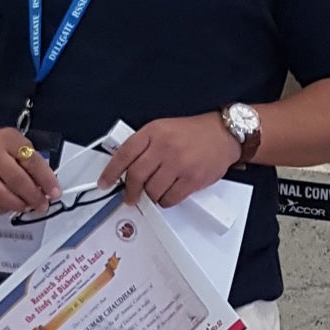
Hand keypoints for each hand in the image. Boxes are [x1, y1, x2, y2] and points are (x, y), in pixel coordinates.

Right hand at [0, 123, 60, 214]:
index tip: (55, 192)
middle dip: (33, 196)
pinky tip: (8, 207)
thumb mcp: (16, 143)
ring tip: (26, 206)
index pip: (31, 161)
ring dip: (17, 205)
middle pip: (15, 180)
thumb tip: (47, 186)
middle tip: (42, 204)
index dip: (46, 179)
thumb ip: (31, 161)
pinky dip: (1, 209)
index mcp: (7, 140)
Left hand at [98, 114, 239, 207]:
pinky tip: (168, 193)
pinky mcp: (192, 179)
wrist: (224, 134)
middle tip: (130, 197)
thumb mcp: (164, 128)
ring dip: (150, 196)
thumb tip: (125, 168)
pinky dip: (165, 201)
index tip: (105, 183)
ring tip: (155, 191)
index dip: (111, 171)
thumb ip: (145, 145)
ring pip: (152, 191)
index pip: (124, 153)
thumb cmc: (194, 132)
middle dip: (129, 191)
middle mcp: (164, 146)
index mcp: (154, 132)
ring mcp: (179, 163)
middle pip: (136, 176)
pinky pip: (169, 199)